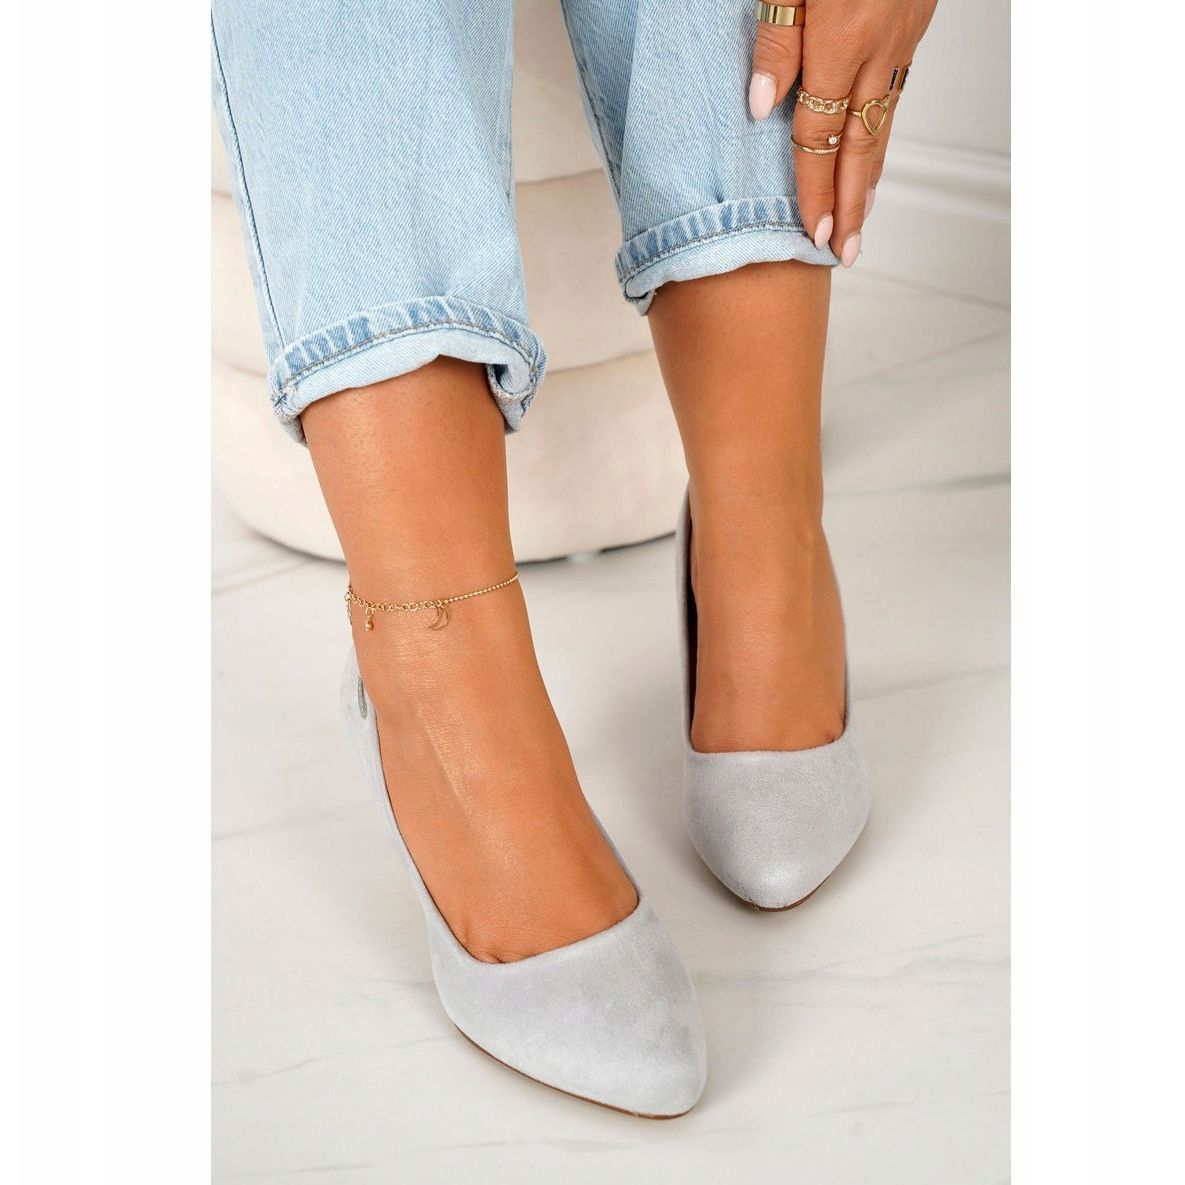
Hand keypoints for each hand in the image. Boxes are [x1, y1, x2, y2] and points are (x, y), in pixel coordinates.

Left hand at [748, 0, 936, 265]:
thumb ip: (775, 41)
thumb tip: (761, 110)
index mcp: (840, 43)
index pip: (818, 139)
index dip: (812, 192)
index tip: (810, 237)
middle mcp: (878, 51)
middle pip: (860, 147)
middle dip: (850, 206)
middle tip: (846, 253)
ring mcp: (902, 38)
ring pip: (884, 123)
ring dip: (872, 176)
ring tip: (862, 217)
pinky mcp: (913, 21)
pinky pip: (896, 93)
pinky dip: (885, 132)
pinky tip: (876, 146)